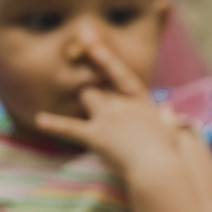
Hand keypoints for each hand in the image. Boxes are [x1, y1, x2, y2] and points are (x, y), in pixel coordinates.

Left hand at [34, 40, 184, 178]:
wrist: (159, 166)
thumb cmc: (169, 153)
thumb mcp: (172, 130)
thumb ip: (168, 119)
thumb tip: (169, 113)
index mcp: (142, 102)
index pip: (122, 75)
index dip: (106, 59)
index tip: (92, 44)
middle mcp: (122, 104)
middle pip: (99, 84)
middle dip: (90, 84)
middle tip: (84, 88)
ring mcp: (108, 118)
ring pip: (86, 96)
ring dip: (82, 98)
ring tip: (79, 104)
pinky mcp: (96, 136)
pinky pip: (70, 128)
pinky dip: (54, 124)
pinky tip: (39, 119)